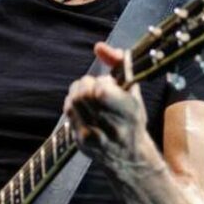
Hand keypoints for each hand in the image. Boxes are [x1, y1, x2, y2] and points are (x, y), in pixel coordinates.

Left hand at [63, 42, 148, 164]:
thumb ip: (119, 64)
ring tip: (89, 95)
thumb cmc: (132, 117)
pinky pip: (69, 111)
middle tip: (96, 88)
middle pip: (84, 93)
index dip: (100, 82)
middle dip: (88, 84)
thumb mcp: (133, 90)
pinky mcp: (82, 142)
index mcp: (130, 112)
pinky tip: (83, 107)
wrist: (130, 157)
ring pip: (74, 100)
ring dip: (78, 91)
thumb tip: (98, 47)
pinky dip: (73, 103)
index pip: (101, 92)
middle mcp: (113, 127)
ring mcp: (96, 136)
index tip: (108, 84)